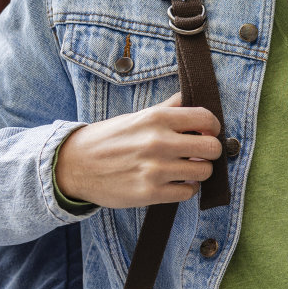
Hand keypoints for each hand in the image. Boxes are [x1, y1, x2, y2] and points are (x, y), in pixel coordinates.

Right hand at [55, 92, 223, 208]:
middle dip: (211, 151)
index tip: (208, 132)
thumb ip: (167, 108)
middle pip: (212, 148)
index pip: (206, 118)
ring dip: (199, 171)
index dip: (213, 127)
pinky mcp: (150, 192)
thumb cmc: (108, 139)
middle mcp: (158, 142)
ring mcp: (155, 169)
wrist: (74, 166)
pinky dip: (186, 189)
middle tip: (200, 154)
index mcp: (156, 118)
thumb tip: (191, 96)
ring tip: (187, 169)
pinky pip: (188, 192)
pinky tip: (176, 183)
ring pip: (204, 172)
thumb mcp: (137, 116)